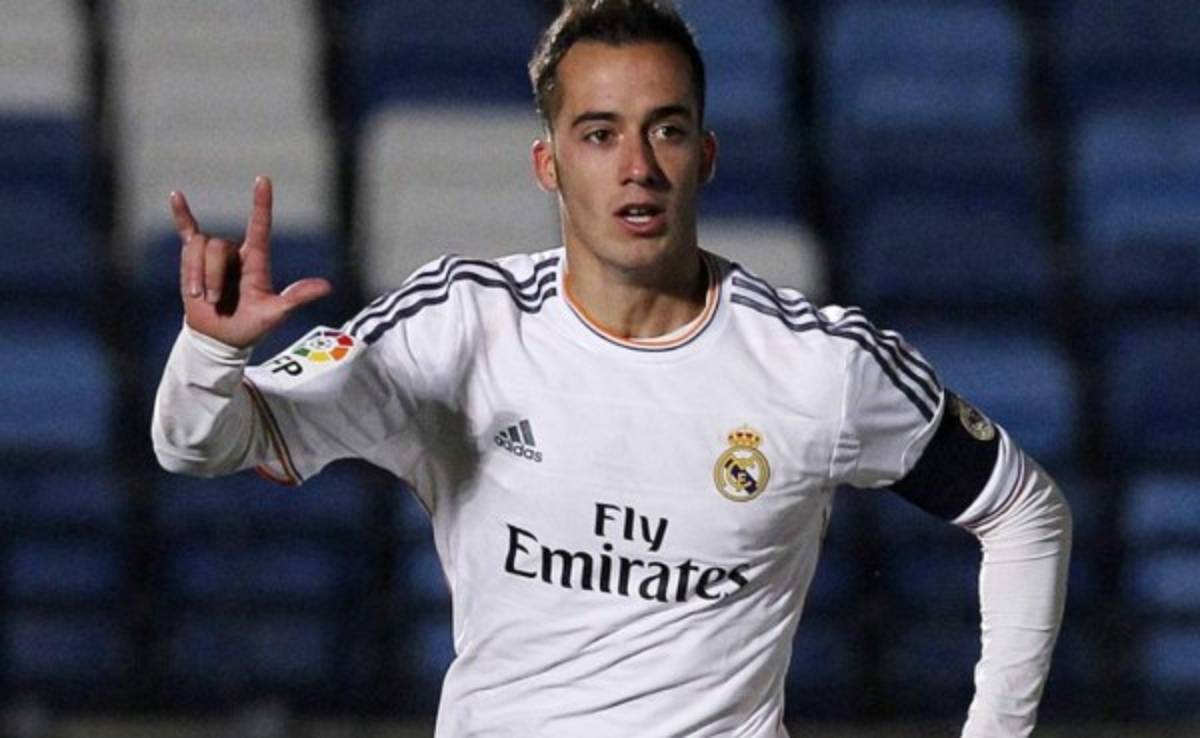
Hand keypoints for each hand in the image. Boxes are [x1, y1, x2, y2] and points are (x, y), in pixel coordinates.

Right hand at [170, 176, 331, 348]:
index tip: (263, 180)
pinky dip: (181, 215)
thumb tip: (327, 287)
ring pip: (198, 248)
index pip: (259, 226)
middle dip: (211, 277)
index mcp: (256, 260)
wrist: (221, 338)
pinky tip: (175, 195)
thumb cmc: (251, 325)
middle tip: (215, 302)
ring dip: (197, 276)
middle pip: (216, 247)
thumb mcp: (276, 313)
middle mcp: (236, 252)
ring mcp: (214, 255)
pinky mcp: (194, 260)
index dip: (261, 204)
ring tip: (202, 298)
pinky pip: (187, 232)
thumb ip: (296, 298)